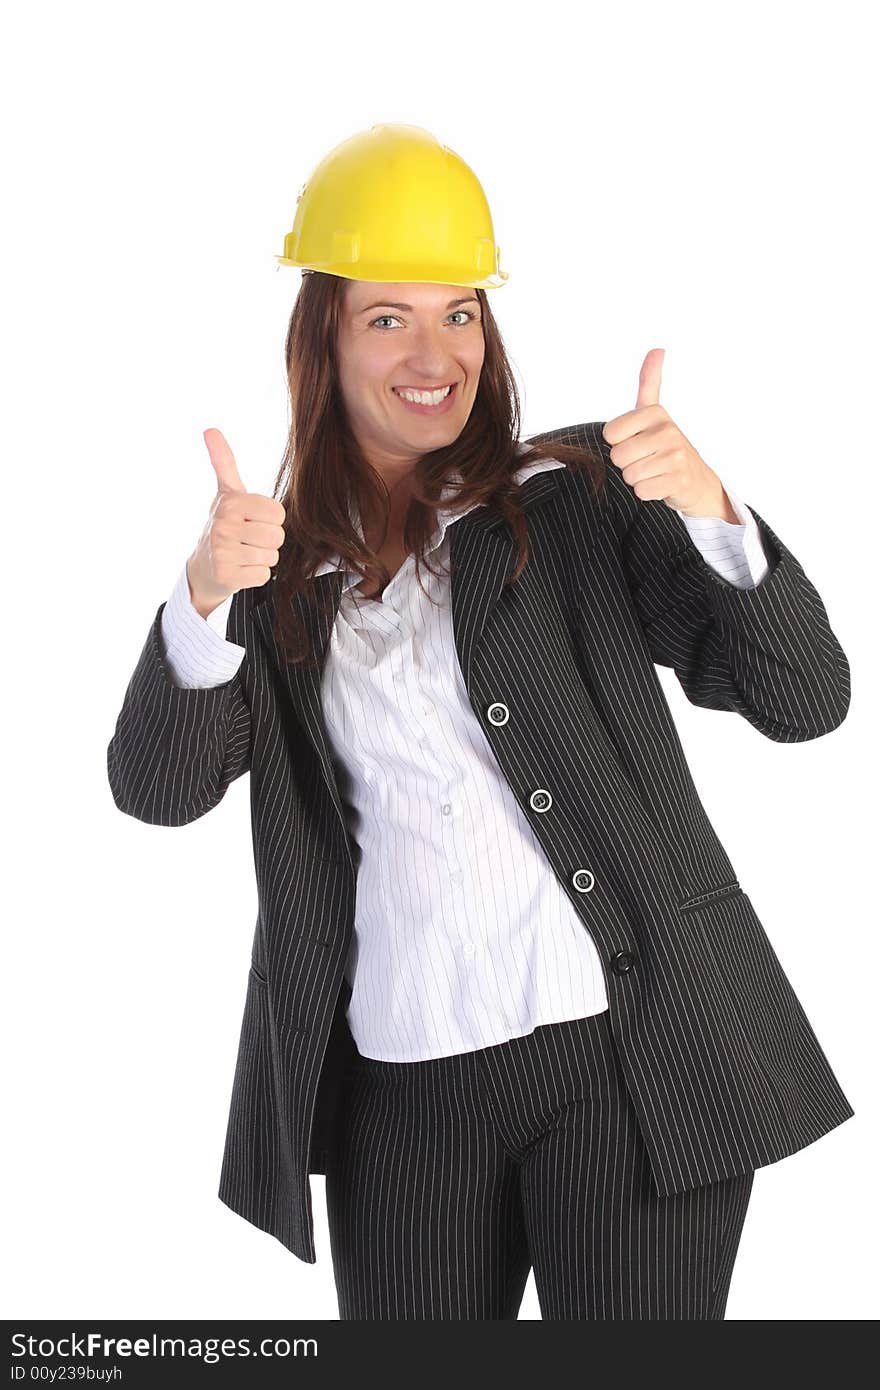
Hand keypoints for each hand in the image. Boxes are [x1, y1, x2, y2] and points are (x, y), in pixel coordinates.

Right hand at [186, 428, 286, 617]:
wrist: (203, 567)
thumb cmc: (223, 525)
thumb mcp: (225, 492)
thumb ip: (223, 462)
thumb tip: (210, 429)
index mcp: (230, 502)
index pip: (278, 513)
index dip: (271, 520)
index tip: (252, 520)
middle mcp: (223, 525)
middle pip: (277, 536)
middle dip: (268, 541)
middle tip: (248, 540)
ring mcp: (223, 552)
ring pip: (271, 556)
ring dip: (262, 558)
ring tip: (243, 553)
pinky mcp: (226, 576)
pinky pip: (263, 575)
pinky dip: (255, 575)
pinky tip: (240, 569)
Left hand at [602, 350, 736, 519]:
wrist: (697, 480)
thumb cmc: (666, 446)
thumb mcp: (654, 412)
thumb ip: (649, 382)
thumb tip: (657, 349)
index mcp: (656, 413)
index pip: (610, 434)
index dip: (618, 442)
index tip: (637, 441)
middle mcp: (668, 430)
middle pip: (617, 456)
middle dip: (627, 463)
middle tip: (646, 460)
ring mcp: (676, 456)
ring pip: (629, 475)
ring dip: (637, 479)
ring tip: (654, 471)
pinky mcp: (679, 480)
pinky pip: (642, 491)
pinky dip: (647, 492)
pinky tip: (660, 484)